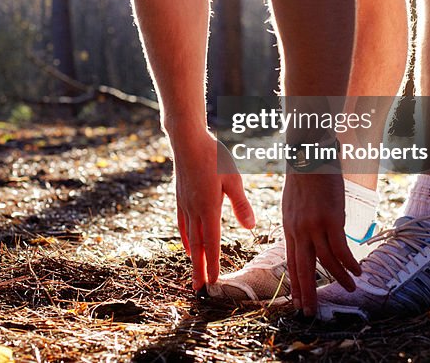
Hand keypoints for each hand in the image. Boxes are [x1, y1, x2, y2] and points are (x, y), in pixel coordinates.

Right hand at [172, 132, 255, 289]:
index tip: (213, 282)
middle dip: (199, 269)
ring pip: (188, 237)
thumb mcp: (233, 179)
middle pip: (197, 245)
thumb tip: (250, 227)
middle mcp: (194, 210)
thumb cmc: (214, 157)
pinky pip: (182, 223)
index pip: (211, 242)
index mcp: (209, 208)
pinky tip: (187, 244)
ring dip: (192, 257)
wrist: (187, 140)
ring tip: (194, 272)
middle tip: (199, 289)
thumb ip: (241, 205)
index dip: (212, 264)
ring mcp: (184, 204)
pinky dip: (185, 238)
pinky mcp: (180, 197)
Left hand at [282, 171, 359, 315]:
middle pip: (301, 268)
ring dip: (339, 278)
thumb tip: (309, 236)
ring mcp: (314, 225)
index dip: (295, 284)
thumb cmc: (305, 176)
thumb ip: (300, 222)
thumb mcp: (295, 203)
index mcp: (289, 227)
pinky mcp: (331, 219)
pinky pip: (341, 249)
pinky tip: (358, 271)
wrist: (308, 155)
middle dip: (307, 293)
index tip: (296, 302)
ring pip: (325, 262)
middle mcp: (298, 230)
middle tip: (311, 313)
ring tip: (350, 288)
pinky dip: (349, 263)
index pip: (290, 262)